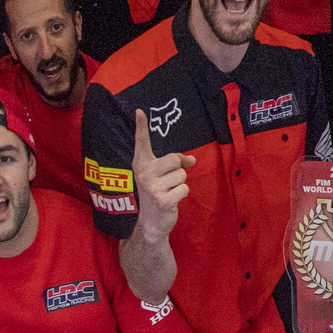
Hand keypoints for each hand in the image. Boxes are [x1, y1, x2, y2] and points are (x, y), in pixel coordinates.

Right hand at [131, 109, 194, 247]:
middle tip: (167, 183)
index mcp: (141, 164)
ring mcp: (151, 186)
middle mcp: (143, 173)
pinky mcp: (162, 199)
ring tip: (167, 192)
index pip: (141, 142)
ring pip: (182, 174)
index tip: (140, 111)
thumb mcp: (162, 175)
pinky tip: (171, 201)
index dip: (141, 126)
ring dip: (179, 184)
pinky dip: (182, 194)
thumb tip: (192, 160)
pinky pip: (184, 188)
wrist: (151, 221)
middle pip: (175, 159)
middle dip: (177, 170)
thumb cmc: (158, 192)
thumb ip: (175, 163)